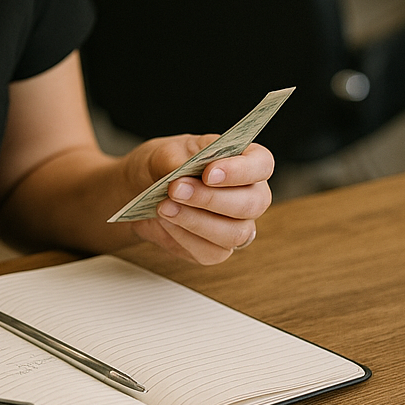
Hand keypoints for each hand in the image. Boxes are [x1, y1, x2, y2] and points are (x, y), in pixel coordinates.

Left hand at [127, 134, 272, 263]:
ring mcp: (237, 225)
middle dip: (211, 198)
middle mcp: (249, 195)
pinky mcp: (217, 250)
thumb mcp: (164, 152)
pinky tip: (166, 222)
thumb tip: (181, 174)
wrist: (143, 188)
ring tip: (164, 206)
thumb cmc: (164, 164)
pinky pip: (211, 252)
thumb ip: (175, 160)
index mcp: (245, 161)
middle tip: (176, 189)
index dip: (240, 170)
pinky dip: (184, 237)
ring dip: (196, 220)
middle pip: (253, 203)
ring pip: (235, 233)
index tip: (208, 173)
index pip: (261, 164)